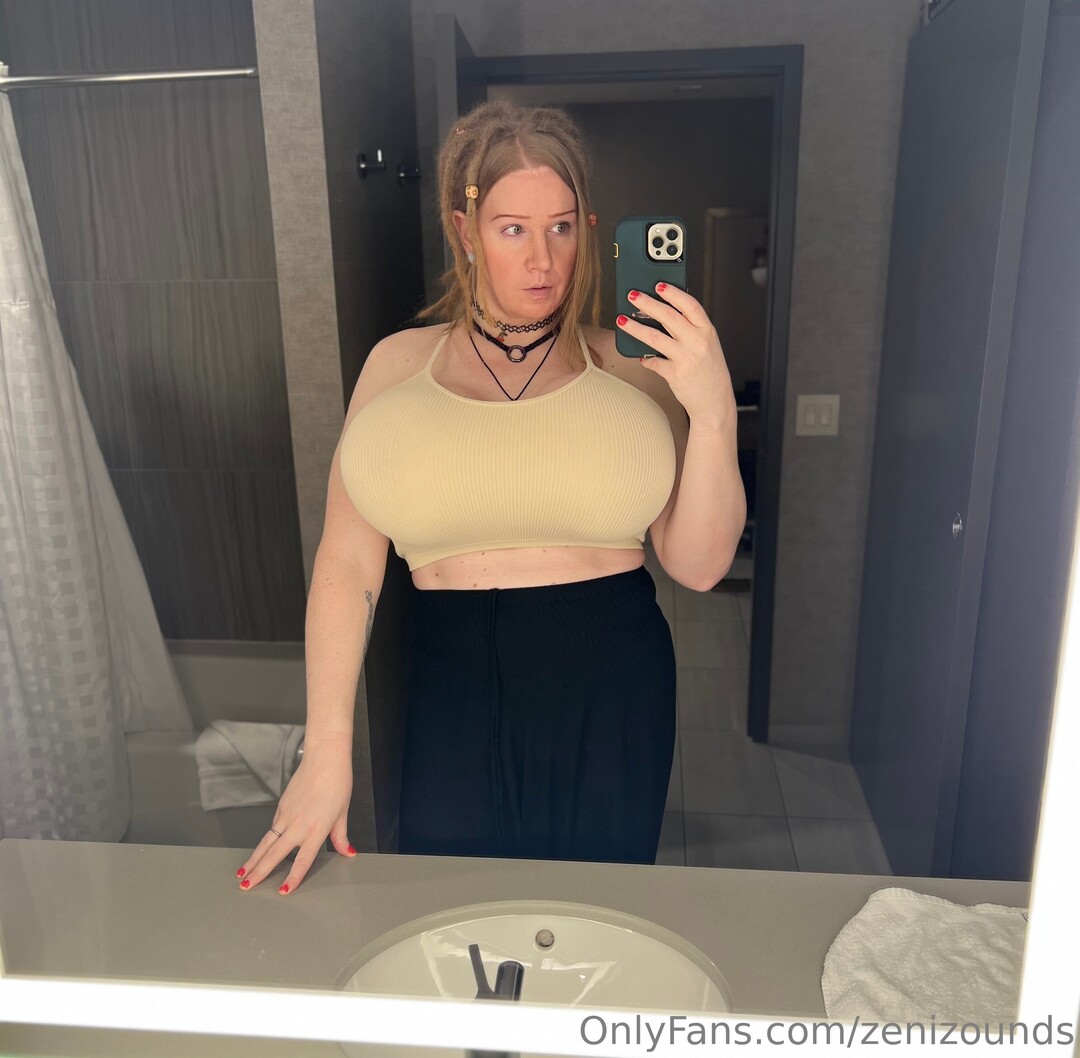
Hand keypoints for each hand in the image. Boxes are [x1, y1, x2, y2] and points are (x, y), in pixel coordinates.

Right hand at [235, 741, 354, 894]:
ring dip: (253, 859)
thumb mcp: (343, 812)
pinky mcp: (282, 806)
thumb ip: (340, 836)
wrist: (325, 758)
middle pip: (274, 854)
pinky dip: (265, 841)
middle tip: (246, 887)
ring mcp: (287, 815)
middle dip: (258, 873)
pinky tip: (261, 850)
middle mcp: (298, 825)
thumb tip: (347, 852)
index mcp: (316, 829)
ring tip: (242, 874)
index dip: (293, 878)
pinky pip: (272, 827)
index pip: (302, 860)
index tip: (283, 891)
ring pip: (266, 842)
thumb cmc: (338, 782)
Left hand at [617, 283, 736, 425]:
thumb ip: (691, 329)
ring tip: (622, 320)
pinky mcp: (675, 374)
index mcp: (707, 331)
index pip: (690, 305)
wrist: (715, 401)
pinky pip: (654, 362)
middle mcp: (697, 342)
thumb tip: (665, 314)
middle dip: (647, 303)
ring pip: (655, 337)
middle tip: (632, 295)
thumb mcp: (708, 345)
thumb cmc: (710, 372)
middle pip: (668, 316)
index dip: (673, 293)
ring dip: (635, 327)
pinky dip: (645, 359)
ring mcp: (686, 358)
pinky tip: (640, 356)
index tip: (659, 284)